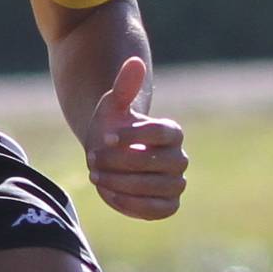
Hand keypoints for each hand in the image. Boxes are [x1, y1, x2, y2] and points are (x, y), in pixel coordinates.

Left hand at [87, 55, 187, 220]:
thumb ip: (124, 86)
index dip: (135, 136)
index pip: (163, 133)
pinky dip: (133, 204)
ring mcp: (175, 184)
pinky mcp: (167, 205)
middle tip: (93, 158)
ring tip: (96, 176)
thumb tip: (134, 61)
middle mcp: (179, 159)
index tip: (106, 136)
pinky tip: (108, 193)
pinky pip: (158, 210)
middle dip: (124, 162)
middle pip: (160, 163)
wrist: (109, 154)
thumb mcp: (112, 106)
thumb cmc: (112, 127)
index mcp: (172, 132)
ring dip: (125, 183)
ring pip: (159, 187)